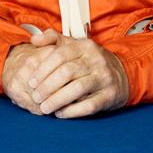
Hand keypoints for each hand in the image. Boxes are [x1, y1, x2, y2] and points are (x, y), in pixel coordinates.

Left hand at [0, 29, 128, 117]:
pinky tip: (60, 113)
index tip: (31, 82)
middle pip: (67, 72)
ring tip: (44, 107)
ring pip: (77, 89)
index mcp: (84, 46)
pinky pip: (90, 105)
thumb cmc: (89, 60)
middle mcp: (95, 60)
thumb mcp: (74, 45)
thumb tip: (33, 39)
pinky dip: (73, 111)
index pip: (59, 55)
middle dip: (47, 86)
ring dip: (57, 100)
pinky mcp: (110, 96)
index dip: (43, 69)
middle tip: (35, 97)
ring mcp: (104, 78)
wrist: (122, 74)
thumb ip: (52, 39)